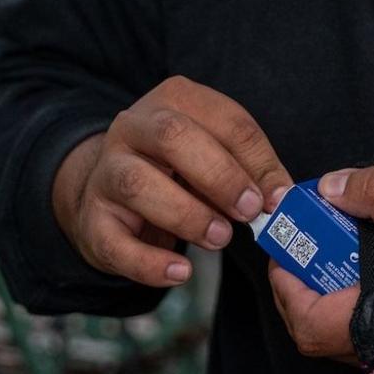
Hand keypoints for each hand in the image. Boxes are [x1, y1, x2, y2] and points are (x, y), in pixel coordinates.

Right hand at [53, 75, 292, 286]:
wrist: (111, 191)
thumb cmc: (178, 169)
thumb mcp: (216, 155)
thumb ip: (249, 170)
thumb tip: (281, 198)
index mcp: (174, 100)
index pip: (224, 119)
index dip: (256, 160)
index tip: (277, 197)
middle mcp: (133, 128)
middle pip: (172, 136)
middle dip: (219, 175)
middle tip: (249, 211)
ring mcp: (107, 172)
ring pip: (137, 184)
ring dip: (186, 214)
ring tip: (219, 238)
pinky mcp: (92, 219)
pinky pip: (115, 241)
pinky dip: (149, 263)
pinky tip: (180, 273)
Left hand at [267, 167, 373, 373]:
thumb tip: (332, 188)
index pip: (308, 321)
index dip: (287, 282)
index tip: (289, 244)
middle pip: (321, 334)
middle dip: (307, 285)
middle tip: (316, 240)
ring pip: (350, 339)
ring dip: (337, 295)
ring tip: (352, 246)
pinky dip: (369, 304)